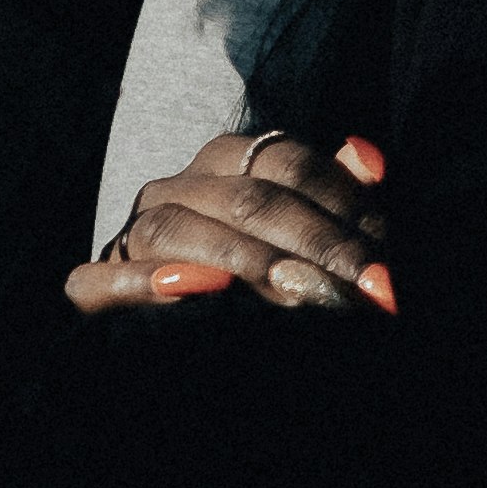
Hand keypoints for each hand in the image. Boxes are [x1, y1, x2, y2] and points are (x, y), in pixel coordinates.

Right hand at [66, 127, 392, 319]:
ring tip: (300, 291)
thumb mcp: (304, 237)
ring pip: (181, 231)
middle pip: (248, 198)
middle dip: (316, 245)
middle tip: (367, 288)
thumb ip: (334, 196)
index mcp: (227, 160)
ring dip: (245, 262)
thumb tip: (371, 157)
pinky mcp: (96, 284)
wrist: (188, 330)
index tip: (390, 258)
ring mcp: (134, 231)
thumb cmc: (261, 277)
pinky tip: (195, 290)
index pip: (288, 164)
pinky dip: (142, 283)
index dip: (344, 207)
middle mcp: (177, 185)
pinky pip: (101, 280)